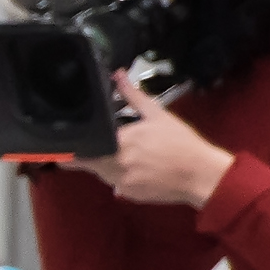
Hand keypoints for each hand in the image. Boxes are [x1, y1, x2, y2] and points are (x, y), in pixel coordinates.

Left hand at [67, 72, 235, 208]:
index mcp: (119, 141)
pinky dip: (120, 176)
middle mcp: (115, 164)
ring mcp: (120, 182)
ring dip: (105, 164)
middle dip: (88, 154)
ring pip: (101, 173)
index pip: (84, 145)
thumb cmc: (181, 143)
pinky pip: (115, 185)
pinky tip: (138, 167)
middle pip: (87, 161)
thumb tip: (118, 75)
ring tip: (127, 154)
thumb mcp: (157, 114)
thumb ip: (134, 96)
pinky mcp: (128, 194)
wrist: (201, 174)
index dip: (74, 145)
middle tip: (98, 145)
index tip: (69, 141)